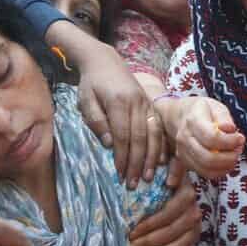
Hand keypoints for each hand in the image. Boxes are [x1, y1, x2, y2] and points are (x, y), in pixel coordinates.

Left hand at [64, 32, 161, 187]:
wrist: (105, 61)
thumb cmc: (91, 84)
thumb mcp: (85, 101)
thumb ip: (97, 122)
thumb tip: (110, 144)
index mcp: (118, 102)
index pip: (122, 136)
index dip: (122, 157)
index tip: (120, 174)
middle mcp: (136, 103)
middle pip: (140, 138)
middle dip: (136, 163)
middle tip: (132, 184)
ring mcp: (146, 103)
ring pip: (153, 134)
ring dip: (151, 158)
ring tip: (147, 177)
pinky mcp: (152, 104)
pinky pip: (159, 128)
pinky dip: (161, 145)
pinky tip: (160, 161)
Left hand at [128, 160, 199, 245]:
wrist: (182, 185)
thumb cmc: (163, 178)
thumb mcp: (164, 168)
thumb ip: (163, 167)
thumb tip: (150, 166)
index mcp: (186, 194)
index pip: (168, 213)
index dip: (149, 224)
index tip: (131, 231)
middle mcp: (194, 211)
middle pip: (171, 231)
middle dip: (149, 241)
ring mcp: (195, 227)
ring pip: (179, 245)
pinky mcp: (195, 240)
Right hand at [163, 96, 243, 179]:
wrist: (181, 116)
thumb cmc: (202, 111)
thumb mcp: (215, 106)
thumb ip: (224, 118)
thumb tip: (230, 129)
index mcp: (193, 120)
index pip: (212, 137)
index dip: (230, 141)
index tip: (240, 138)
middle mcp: (185, 138)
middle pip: (208, 157)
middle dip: (229, 157)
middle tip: (238, 149)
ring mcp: (183, 151)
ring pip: (206, 168)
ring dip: (225, 166)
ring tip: (233, 155)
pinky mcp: (185, 161)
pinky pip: (204, 173)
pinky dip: (219, 172)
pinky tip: (226, 163)